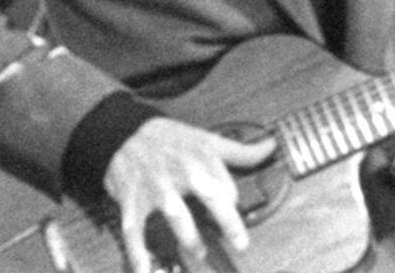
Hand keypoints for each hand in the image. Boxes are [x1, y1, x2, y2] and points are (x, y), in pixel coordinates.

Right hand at [102, 116, 275, 272]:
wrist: (122, 134)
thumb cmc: (170, 139)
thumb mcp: (207, 139)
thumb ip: (240, 151)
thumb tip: (272, 146)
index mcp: (202, 158)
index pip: (227, 185)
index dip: (234, 203)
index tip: (236, 215)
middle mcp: (182, 174)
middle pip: (210, 197)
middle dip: (228, 221)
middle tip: (241, 244)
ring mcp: (156, 190)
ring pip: (176, 215)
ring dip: (190, 237)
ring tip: (200, 253)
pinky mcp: (133, 203)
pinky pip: (135, 233)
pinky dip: (138, 254)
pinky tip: (145, 272)